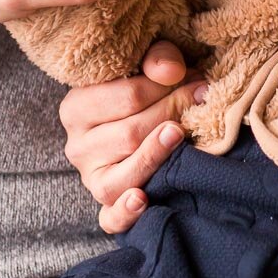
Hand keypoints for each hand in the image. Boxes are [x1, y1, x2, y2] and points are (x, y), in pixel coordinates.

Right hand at [59, 39, 202, 232]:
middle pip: (129, 134)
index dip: (165, 87)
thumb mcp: (145, 65)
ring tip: (179, 134)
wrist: (137, 123)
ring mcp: (91, 180)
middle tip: (201, 97)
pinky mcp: (106, 206)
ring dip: (153, 156)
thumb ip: (157, 59)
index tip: (194, 77)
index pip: (126, 98)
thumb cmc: (142, 91)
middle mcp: (77, 147)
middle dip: (170, 114)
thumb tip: (171, 72)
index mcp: (76, 109)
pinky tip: (142, 199)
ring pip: (121, 176)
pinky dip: (125, 213)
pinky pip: (111, 219)